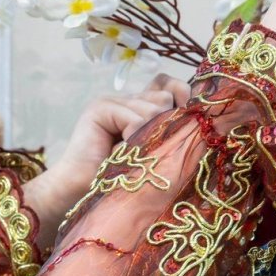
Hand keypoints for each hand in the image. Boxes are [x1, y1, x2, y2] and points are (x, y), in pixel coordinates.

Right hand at [23, 75, 190, 246]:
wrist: (80, 191)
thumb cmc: (120, 180)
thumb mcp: (154, 152)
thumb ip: (169, 129)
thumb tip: (195, 112)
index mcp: (138, 107)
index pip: (167, 84)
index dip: (180, 95)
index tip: (184, 117)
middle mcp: (126, 99)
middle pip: (164, 96)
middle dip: (164, 124)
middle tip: (146, 148)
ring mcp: (112, 100)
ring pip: (154, 107)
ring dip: (148, 136)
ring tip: (130, 153)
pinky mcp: (101, 108)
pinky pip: (135, 117)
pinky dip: (134, 137)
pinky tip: (119, 151)